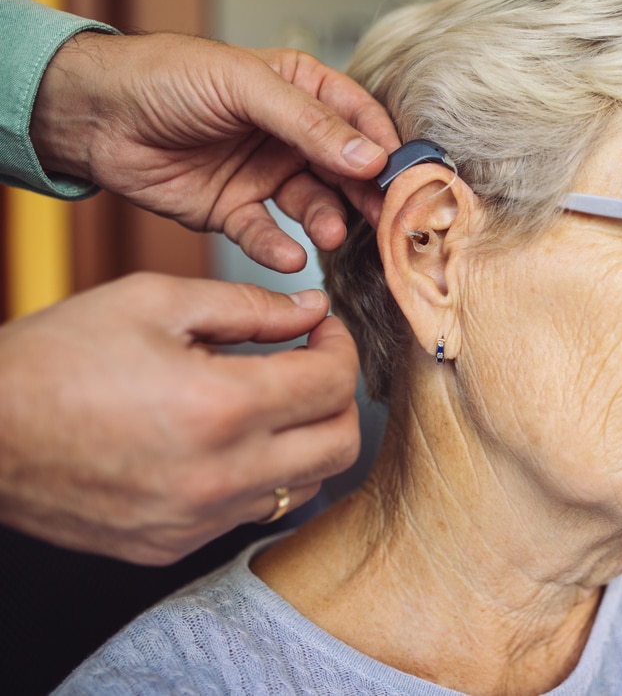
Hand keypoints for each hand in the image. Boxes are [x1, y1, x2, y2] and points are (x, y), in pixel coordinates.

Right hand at [0, 273, 360, 564]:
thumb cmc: (56, 360)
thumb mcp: (154, 302)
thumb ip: (248, 305)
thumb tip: (311, 310)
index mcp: (220, 407)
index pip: (333, 382)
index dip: (341, 345)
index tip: (322, 329)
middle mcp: (220, 475)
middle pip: (340, 444)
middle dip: (339, 396)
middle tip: (311, 365)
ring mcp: (198, 519)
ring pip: (305, 484)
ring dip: (306, 438)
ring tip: (270, 401)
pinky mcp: (174, 544)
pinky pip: (252, 512)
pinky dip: (260, 474)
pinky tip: (228, 440)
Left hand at [30, 32, 400, 272]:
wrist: (93, 114)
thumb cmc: (164, 77)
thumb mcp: (243, 86)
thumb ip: (308, 123)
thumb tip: (368, 156)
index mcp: (303, 90)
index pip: (362, 120)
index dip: (387, 148)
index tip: (407, 177)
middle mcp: (292, 135)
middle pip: (347, 170)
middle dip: (367, 196)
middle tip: (386, 222)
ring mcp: (265, 175)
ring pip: (313, 206)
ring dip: (326, 222)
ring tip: (329, 235)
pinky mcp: (235, 210)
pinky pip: (266, 234)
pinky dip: (277, 247)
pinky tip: (286, 255)